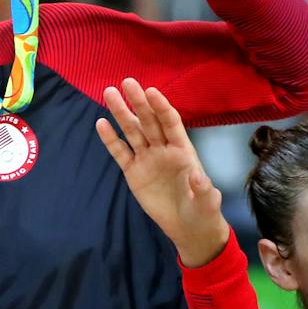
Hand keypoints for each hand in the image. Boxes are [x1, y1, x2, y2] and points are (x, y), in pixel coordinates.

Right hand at [96, 79, 230, 267]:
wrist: (188, 227)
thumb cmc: (202, 211)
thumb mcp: (207, 202)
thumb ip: (203, 189)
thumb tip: (198, 176)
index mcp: (183, 150)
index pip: (171, 123)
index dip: (162, 107)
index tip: (151, 92)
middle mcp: (163, 149)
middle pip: (149, 121)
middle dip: (138, 102)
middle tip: (126, 82)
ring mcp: (147, 159)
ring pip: (132, 131)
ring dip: (121, 113)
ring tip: (109, 93)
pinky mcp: (133, 172)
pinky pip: (120, 153)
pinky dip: (110, 139)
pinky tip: (100, 124)